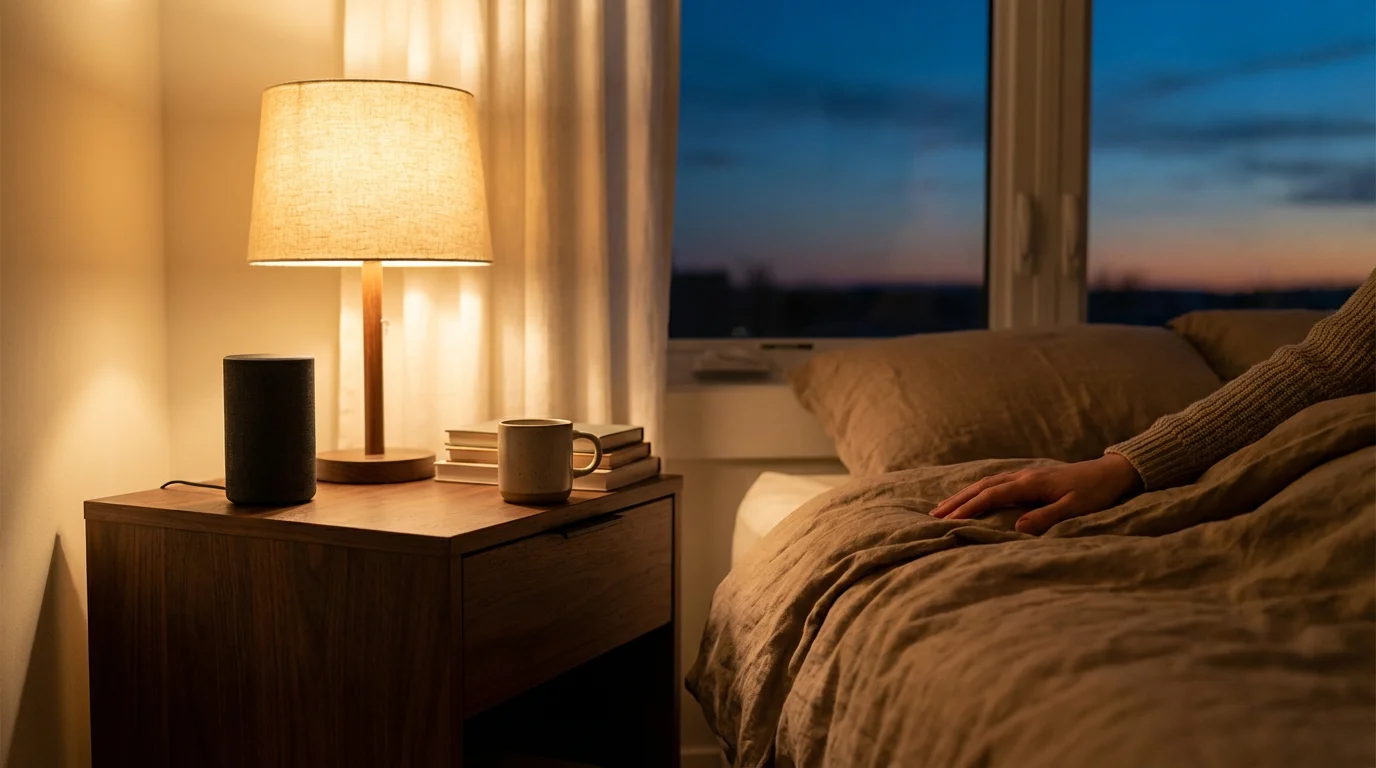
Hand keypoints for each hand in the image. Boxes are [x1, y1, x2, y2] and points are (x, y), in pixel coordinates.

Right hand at [930, 454, 1142, 534]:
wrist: (1113, 473)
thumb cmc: (1096, 493)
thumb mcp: (1074, 509)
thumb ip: (1046, 518)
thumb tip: (1017, 528)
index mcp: (1030, 483)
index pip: (991, 495)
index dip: (968, 508)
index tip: (948, 521)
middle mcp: (1023, 476)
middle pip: (982, 486)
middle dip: (957, 500)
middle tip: (934, 514)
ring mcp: (1026, 475)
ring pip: (987, 482)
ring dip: (964, 494)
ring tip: (945, 507)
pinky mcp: (1032, 478)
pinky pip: (996, 482)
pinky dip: (979, 490)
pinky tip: (973, 496)